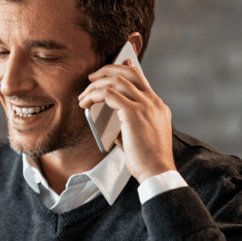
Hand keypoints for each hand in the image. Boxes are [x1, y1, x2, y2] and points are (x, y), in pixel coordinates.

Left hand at [78, 61, 175, 181]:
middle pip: (129, 72)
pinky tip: (85, 104)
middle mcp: (153, 102)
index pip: (140, 78)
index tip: (108, 71)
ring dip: (95, 85)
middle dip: (107, 70)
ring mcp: (145, 105)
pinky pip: (108, 94)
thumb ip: (128, 124)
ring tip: (83, 96)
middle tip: (91, 78)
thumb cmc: (148, 160)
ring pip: (116, 80)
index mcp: (158, 106)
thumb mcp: (141, 136)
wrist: (158, 171)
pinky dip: (94, 95)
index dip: (123, 69)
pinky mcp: (133, 113)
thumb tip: (109, 121)